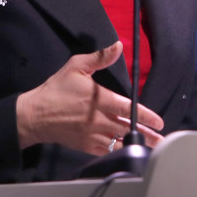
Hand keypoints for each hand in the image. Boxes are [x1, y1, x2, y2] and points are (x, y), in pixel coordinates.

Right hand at [16, 41, 164, 153]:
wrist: (35, 115)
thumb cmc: (56, 89)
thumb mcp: (76, 66)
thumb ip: (100, 58)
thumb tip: (118, 46)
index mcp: (99, 99)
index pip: (129, 109)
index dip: (146, 116)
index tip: (159, 122)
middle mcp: (99, 119)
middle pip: (128, 129)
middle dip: (148, 135)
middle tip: (162, 140)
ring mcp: (92, 134)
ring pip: (120, 141)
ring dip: (136, 144)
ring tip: (150, 148)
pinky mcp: (85, 145)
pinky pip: (106, 150)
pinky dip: (118, 150)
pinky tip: (127, 150)